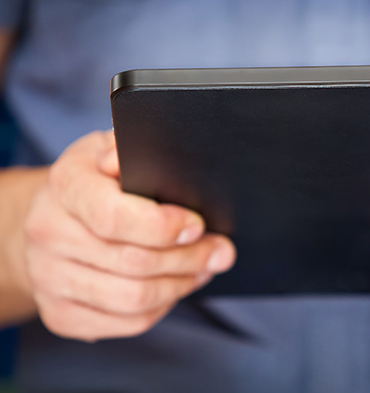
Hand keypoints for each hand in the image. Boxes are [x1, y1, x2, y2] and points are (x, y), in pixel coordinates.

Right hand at [23, 131, 234, 341]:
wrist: (51, 218)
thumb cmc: (96, 181)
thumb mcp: (112, 150)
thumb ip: (132, 151)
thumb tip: (143, 164)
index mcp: (65, 185)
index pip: (115, 217)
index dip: (165, 226)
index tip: (197, 225)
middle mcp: (47, 232)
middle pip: (134, 262)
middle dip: (190, 258)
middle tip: (219, 251)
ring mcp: (48, 278)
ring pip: (134, 298)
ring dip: (181, 285)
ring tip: (203, 268)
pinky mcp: (59, 313)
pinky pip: (127, 322)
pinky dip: (162, 307)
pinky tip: (174, 286)